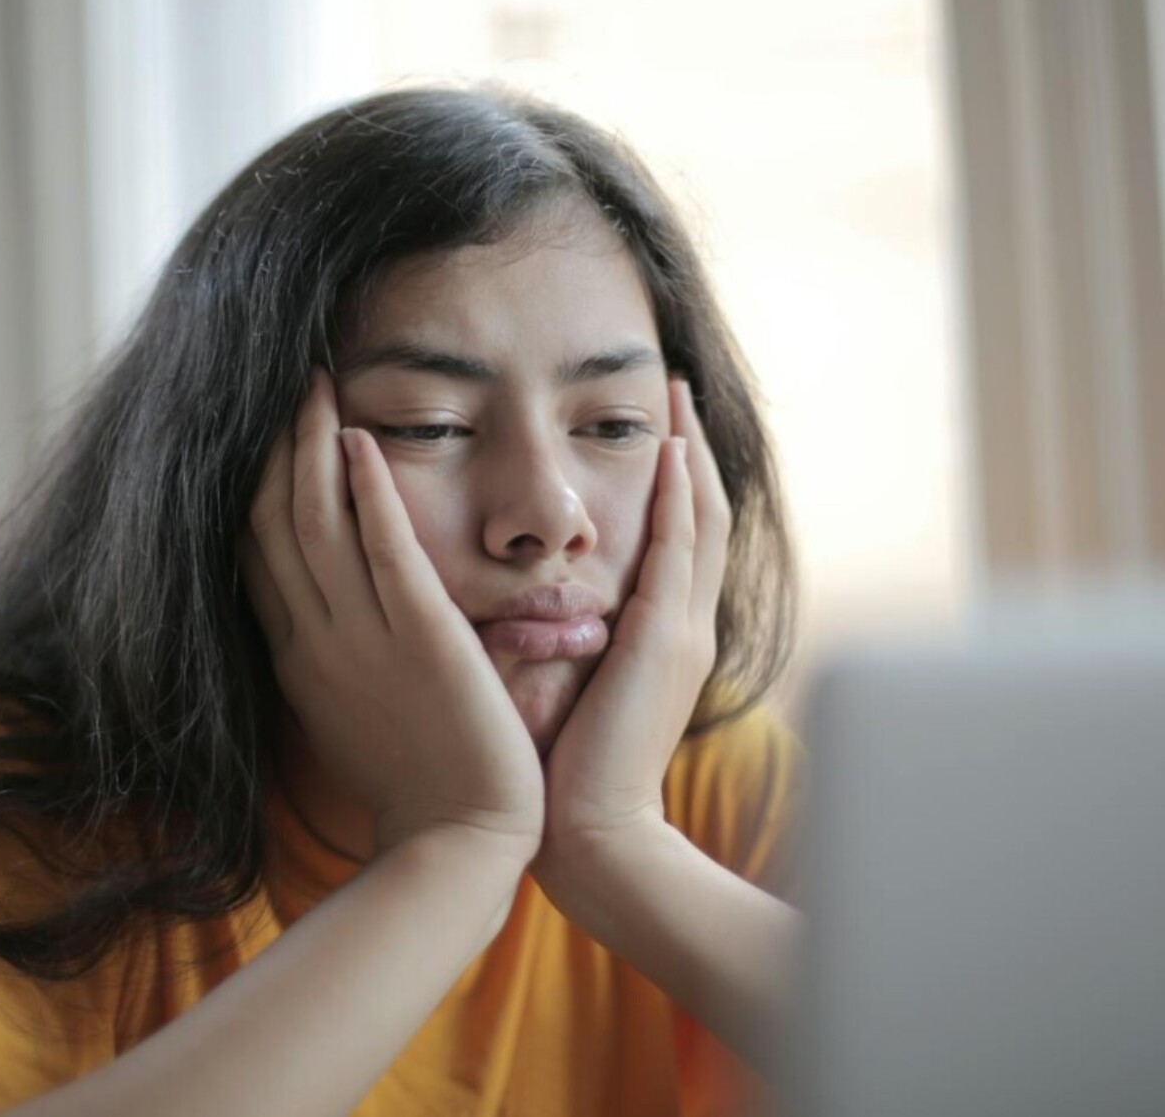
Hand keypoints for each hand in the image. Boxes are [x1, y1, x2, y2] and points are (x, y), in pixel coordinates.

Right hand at [240, 366, 544, 860]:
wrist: (459, 844)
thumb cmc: (416, 784)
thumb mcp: (351, 713)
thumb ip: (332, 657)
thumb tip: (322, 615)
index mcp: (300, 657)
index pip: (256, 555)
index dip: (252, 488)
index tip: (259, 436)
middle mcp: (316, 639)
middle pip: (272, 523)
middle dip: (273, 447)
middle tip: (284, 384)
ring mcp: (362, 637)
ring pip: (315, 522)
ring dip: (311, 445)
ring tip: (315, 383)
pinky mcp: (421, 636)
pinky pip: (383, 547)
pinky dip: (365, 489)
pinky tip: (359, 438)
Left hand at [532, 376, 730, 877]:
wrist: (593, 834)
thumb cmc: (565, 770)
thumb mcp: (573, 687)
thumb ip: (565, 638)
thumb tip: (523, 604)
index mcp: (660, 636)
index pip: (675, 539)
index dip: (670, 481)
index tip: (653, 429)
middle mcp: (683, 624)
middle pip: (698, 514)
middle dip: (688, 449)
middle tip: (675, 389)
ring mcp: (683, 629)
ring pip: (699, 518)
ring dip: (689, 453)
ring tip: (676, 397)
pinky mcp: (666, 639)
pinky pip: (680, 548)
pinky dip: (679, 495)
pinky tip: (670, 448)